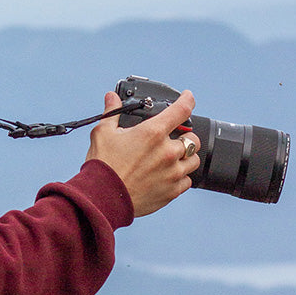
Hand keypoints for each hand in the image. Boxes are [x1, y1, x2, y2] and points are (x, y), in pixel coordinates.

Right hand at [87, 90, 201, 217]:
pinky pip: (187, 181)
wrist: (103, 197)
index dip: (188, 99)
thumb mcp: (103, 133)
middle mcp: (168, 151)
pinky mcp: (172, 190)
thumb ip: (112, 113)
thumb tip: (112, 98)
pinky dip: (180, 176)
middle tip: (172, 138)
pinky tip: (166, 175)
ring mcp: (173, 172)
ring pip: (193, 160)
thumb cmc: (103, 165)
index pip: (181, 110)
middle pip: (192, 138)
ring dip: (185, 156)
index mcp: (153, 133)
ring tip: (170, 158)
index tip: (188, 97)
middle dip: (184, 135)